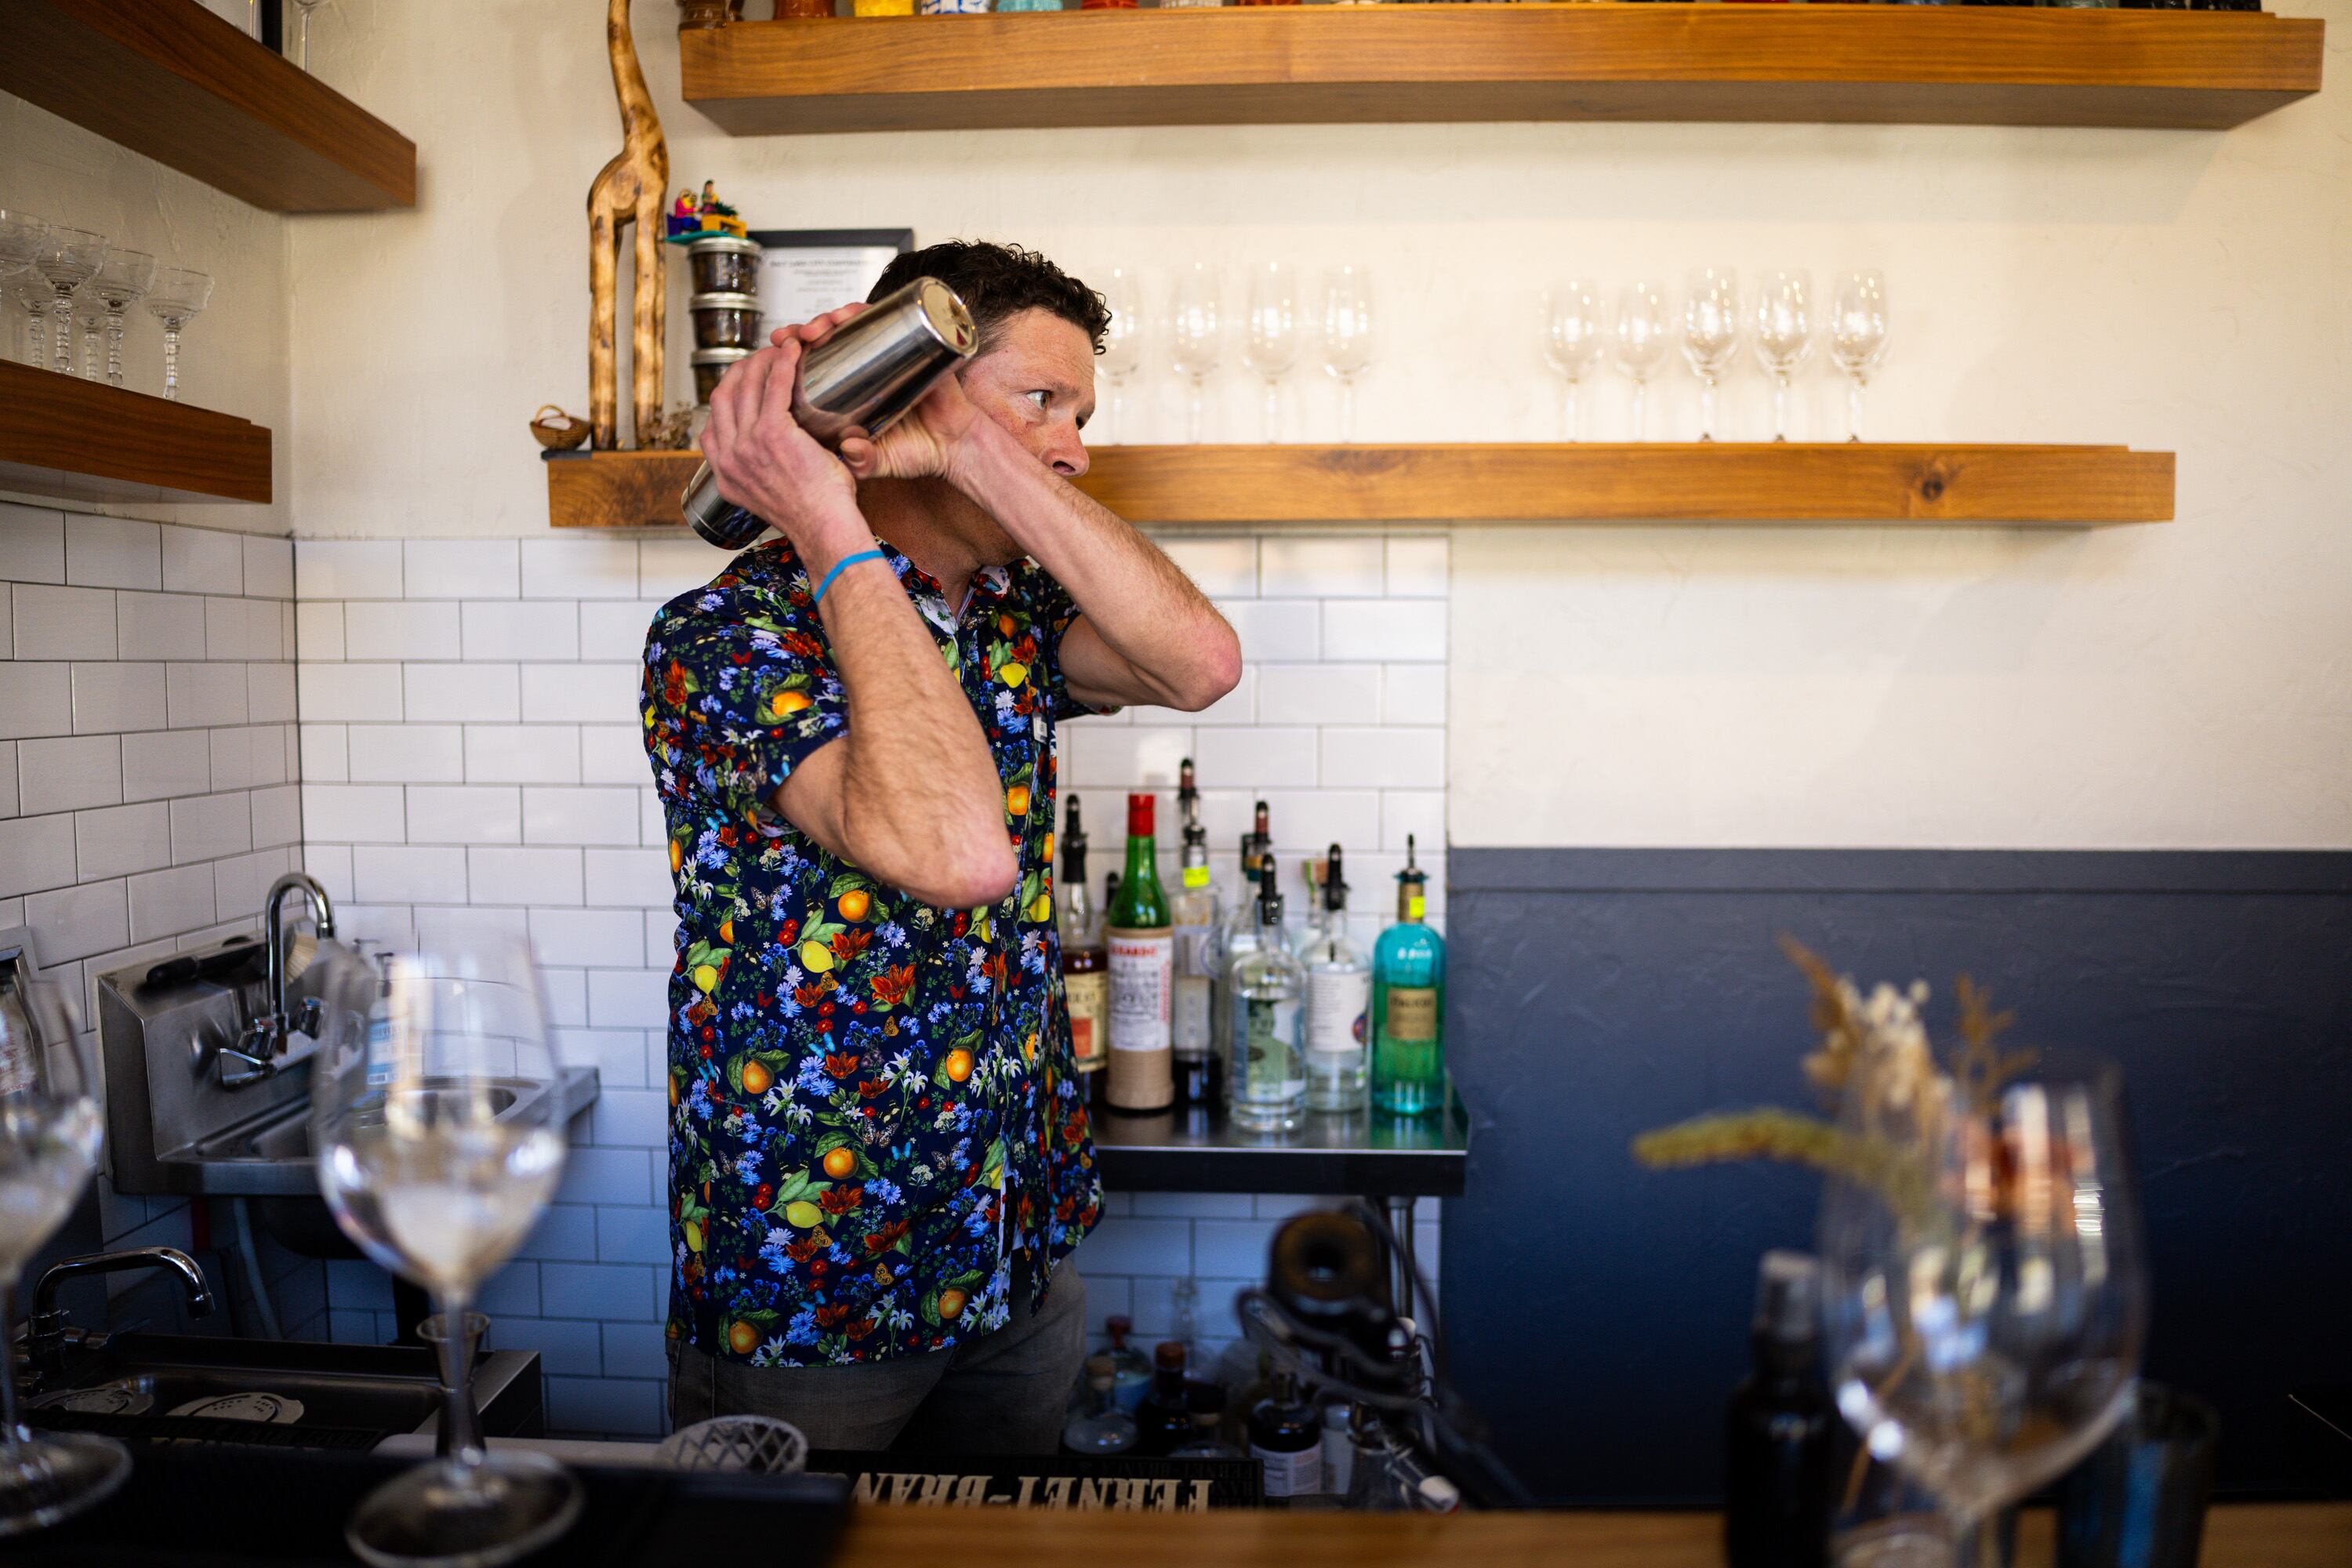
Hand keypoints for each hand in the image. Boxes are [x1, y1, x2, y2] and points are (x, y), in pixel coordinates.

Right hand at [700, 335, 868, 562]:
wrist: (824, 529)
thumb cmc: (810, 515)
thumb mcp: (766, 499)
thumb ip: (755, 475)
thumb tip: (760, 459)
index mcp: (725, 473)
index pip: (711, 423)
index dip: (726, 395)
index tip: (744, 383)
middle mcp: (729, 457)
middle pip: (722, 396)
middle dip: (740, 370)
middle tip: (761, 359)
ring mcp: (748, 444)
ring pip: (745, 386)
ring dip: (761, 361)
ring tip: (779, 350)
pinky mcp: (773, 433)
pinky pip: (775, 386)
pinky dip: (783, 364)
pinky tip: (794, 351)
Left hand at [761, 306, 983, 485]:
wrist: (957, 447)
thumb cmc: (918, 452)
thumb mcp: (880, 461)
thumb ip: (863, 462)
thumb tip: (847, 450)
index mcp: (851, 393)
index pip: (814, 365)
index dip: (790, 357)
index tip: (772, 356)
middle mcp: (866, 368)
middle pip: (828, 338)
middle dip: (803, 332)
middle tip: (788, 338)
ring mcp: (889, 354)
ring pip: (851, 324)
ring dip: (830, 318)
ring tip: (818, 327)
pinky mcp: (912, 344)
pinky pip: (884, 318)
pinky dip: (865, 311)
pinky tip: (849, 314)